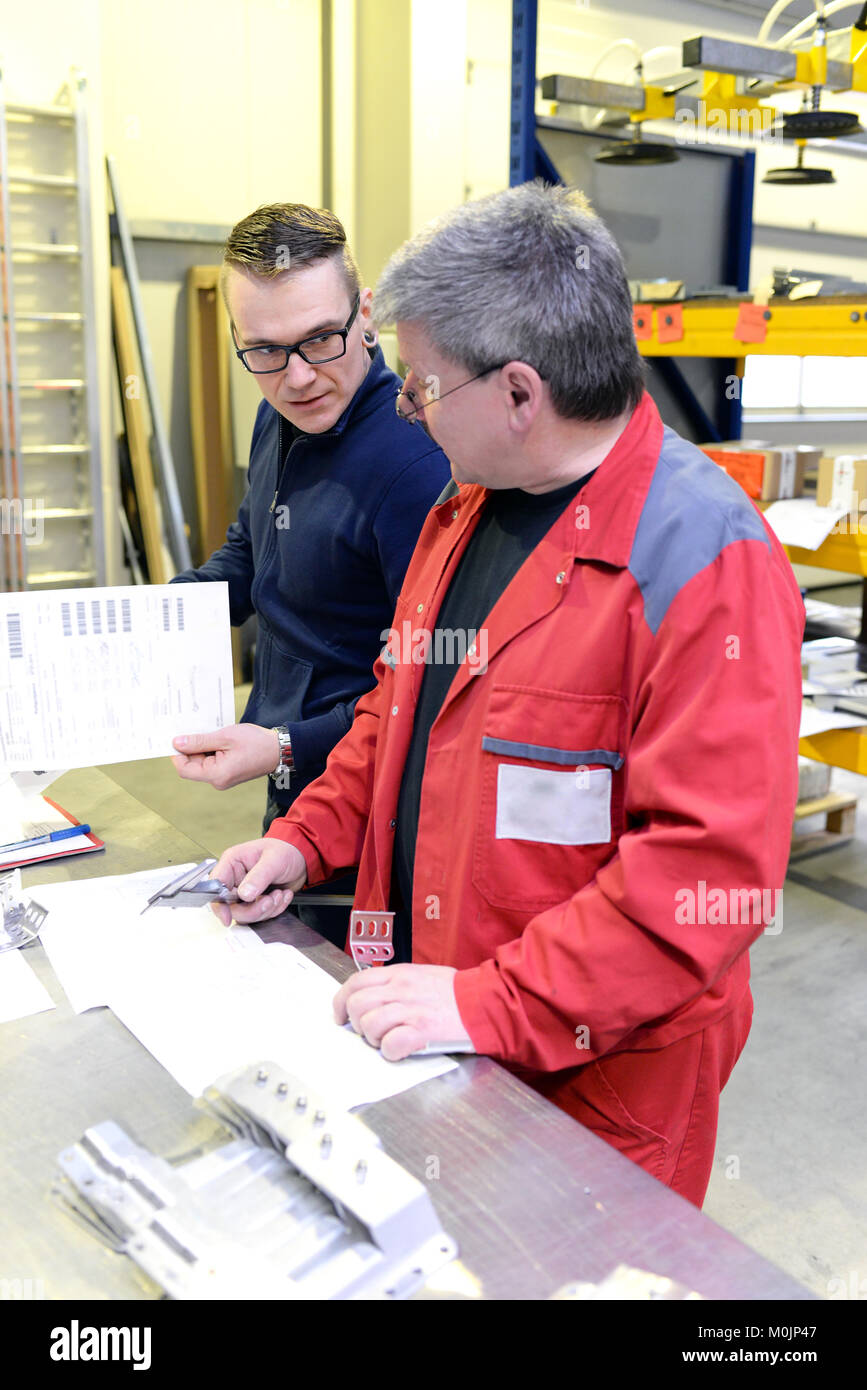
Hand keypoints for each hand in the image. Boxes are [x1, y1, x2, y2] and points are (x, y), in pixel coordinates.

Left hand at [171, 723, 279, 789]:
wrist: (280, 750)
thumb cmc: (256, 742)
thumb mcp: (225, 737)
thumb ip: (199, 741)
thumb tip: (176, 743)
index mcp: (216, 775)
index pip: (184, 769)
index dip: (177, 753)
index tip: (177, 736)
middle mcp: (218, 781)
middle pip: (192, 765)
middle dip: (191, 747)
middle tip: (196, 728)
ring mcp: (223, 778)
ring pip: (202, 762)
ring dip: (202, 746)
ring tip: (212, 731)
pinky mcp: (228, 773)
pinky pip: (212, 761)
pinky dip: (211, 749)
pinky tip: (219, 737)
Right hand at [210, 838, 307, 924]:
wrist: (301, 858)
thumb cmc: (285, 850)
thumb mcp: (274, 860)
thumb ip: (258, 877)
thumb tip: (244, 894)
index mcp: (232, 863)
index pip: (215, 886)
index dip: (219, 904)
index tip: (227, 917)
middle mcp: (235, 879)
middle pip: (230, 906)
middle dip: (253, 909)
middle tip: (270, 899)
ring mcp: (244, 891)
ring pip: (246, 914)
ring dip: (266, 909)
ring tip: (280, 894)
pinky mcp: (255, 901)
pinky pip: (259, 915)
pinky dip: (274, 909)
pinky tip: (282, 895)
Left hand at [333, 964, 471, 1060]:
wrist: (485, 1001)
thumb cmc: (457, 992)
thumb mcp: (423, 975)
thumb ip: (396, 983)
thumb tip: (373, 998)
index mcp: (400, 974)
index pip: (356, 982)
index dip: (341, 1001)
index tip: (341, 1016)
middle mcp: (401, 989)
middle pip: (357, 1005)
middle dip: (357, 1023)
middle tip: (369, 1032)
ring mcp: (411, 1010)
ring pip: (369, 1025)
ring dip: (374, 1038)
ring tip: (389, 1040)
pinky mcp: (422, 1032)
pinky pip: (390, 1045)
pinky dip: (391, 1052)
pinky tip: (402, 1049)